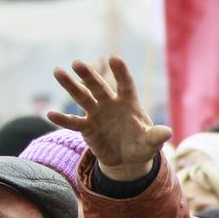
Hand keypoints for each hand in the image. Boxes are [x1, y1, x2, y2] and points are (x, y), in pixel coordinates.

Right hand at [48, 56, 170, 180]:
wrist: (127, 159)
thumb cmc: (141, 145)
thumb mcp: (151, 143)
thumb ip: (156, 136)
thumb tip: (168, 132)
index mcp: (128, 102)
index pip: (125, 84)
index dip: (120, 72)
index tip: (114, 58)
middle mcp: (110, 103)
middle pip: (99, 86)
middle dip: (89, 76)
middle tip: (77, 63)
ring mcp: (97, 114)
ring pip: (82, 97)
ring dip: (70, 86)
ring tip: (58, 72)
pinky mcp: (87, 128)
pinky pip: (74, 123)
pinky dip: (63, 120)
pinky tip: (50, 114)